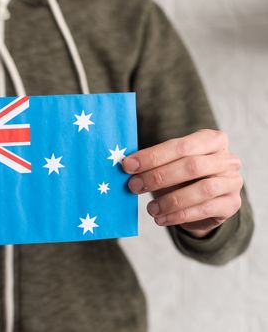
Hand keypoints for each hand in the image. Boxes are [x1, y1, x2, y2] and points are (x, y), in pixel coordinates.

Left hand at [122, 129, 242, 237]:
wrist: (204, 201)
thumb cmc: (182, 176)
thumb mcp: (169, 164)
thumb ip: (153, 162)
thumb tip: (127, 165)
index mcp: (211, 140)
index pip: (180, 146)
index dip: (152, 156)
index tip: (128, 165)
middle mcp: (227, 158)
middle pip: (191, 166)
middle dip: (158, 177)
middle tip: (133, 186)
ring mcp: (233, 181)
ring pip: (202, 189)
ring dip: (170, 200)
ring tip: (149, 209)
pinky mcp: (232, 204)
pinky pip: (205, 209)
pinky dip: (180, 215)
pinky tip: (161, 219)